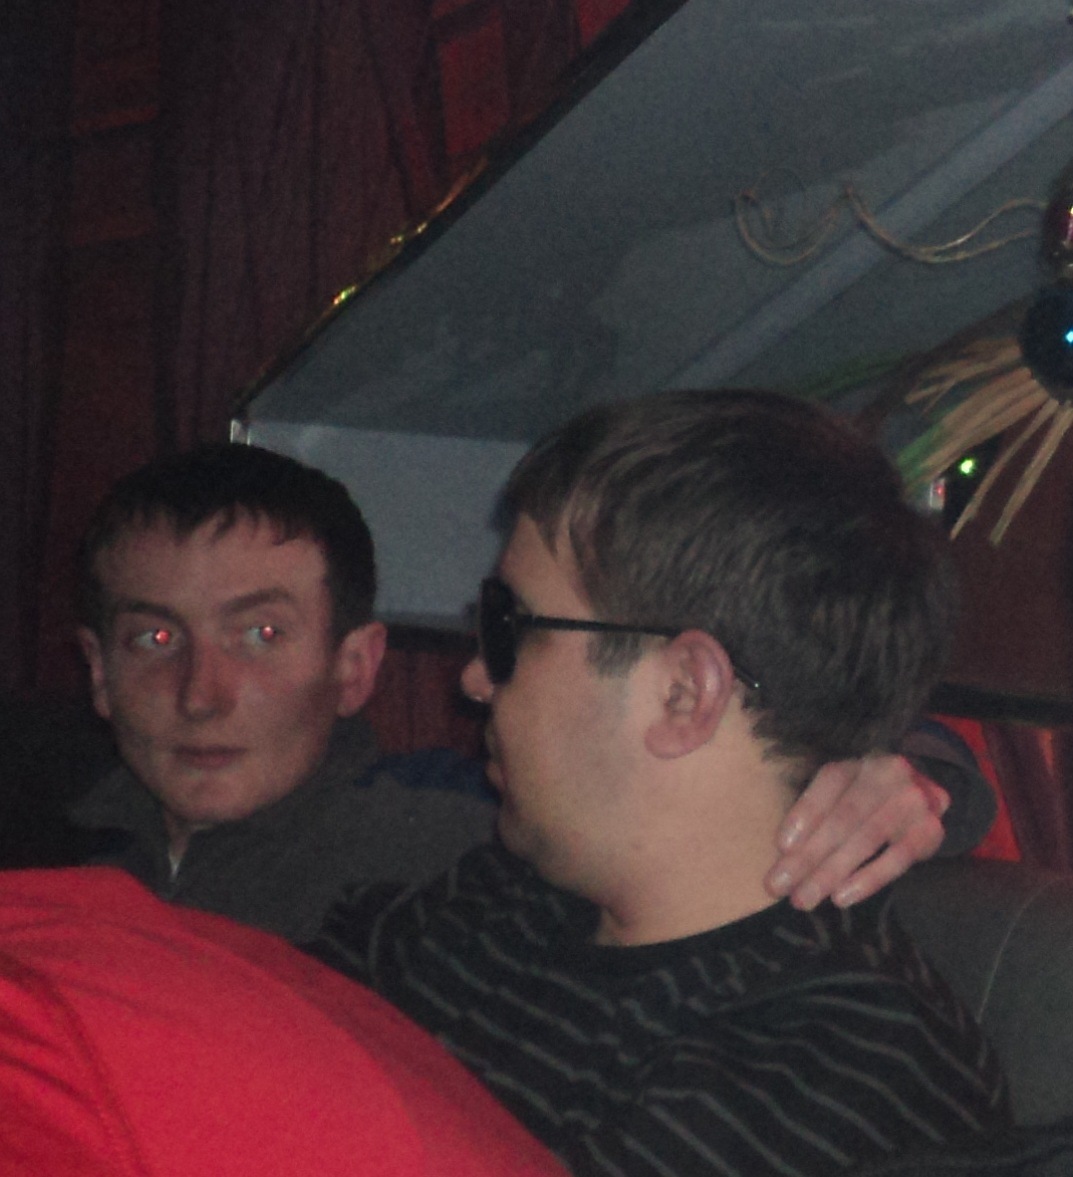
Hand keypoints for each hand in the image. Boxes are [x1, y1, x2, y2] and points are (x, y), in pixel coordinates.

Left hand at [764, 755, 949, 909]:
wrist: (925, 794)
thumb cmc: (868, 798)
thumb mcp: (842, 793)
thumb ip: (817, 811)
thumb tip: (784, 851)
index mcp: (859, 761)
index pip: (828, 784)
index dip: (804, 814)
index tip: (781, 847)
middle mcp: (888, 773)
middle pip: (842, 818)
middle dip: (807, 855)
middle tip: (779, 886)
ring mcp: (913, 800)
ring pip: (866, 839)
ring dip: (831, 873)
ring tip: (804, 898)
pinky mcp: (930, 830)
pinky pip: (897, 858)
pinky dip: (867, 879)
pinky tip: (841, 897)